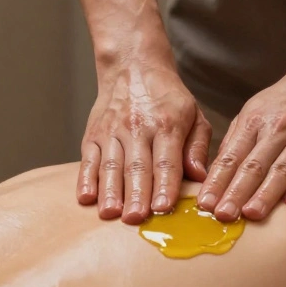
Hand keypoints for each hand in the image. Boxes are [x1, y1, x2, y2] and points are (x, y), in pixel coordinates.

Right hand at [79, 59, 211, 222]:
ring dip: (110, 191)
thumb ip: (197, 146)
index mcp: (166, 124)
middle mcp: (137, 127)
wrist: (133, 67)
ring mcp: (112, 131)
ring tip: (110, 214)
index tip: (164, 207)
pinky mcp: (93, 135)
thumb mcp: (193, 114)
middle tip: (135, 219)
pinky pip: (89, 159)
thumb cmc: (167, 98)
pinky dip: (85, 179)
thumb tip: (200, 176)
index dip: (165, 185)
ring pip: (110, 165)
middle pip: (136, 166)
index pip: (166, 161)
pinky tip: (86, 197)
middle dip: (136, 194)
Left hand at [197, 63, 285, 221]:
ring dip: (266, 194)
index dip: (217, 180)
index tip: (205, 202)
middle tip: (222, 214)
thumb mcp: (255, 110)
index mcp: (255, 121)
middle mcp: (278, 130)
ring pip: (282, 170)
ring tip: (251, 214)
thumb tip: (215, 169)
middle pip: (254, 165)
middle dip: (236, 192)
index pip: (232, 155)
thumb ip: (236, 139)